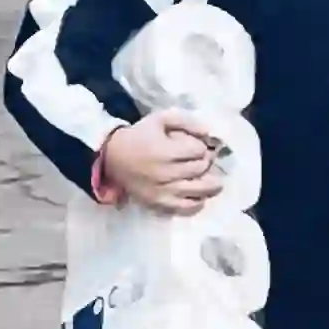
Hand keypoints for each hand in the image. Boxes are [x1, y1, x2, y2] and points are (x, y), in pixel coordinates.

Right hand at [99, 112, 226, 216]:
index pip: (198, 151)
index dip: (202, 147)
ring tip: (215, 181)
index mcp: (164, 151)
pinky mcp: (159, 204)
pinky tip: (200, 196)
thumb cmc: (140, 136)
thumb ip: (186, 121)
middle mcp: (164, 173)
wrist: (113, 158)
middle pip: (200, 169)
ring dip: (211, 185)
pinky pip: (186, 208)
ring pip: (199, 191)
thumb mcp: (161, 119)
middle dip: (207, 163)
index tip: (198, 146)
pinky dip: (198, 203)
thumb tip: (208, 133)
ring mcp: (162, 191)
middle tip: (204, 161)